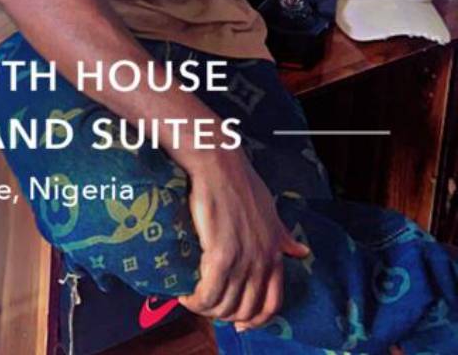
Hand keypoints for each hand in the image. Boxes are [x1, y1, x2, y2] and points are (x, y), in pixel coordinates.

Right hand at [178, 151, 309, 330]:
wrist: (219, 164)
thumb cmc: (240, 182)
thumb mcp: (270, 211)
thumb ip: (282, 235)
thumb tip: (302, 252)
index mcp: (275, 252)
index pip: (272, 303)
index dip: (254, 320)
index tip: (239, 323)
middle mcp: (263, 261)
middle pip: (246, 310)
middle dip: (226, 315)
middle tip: (208, 306)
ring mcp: (243, 260)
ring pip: (226, 306)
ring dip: (207, 310)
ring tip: (192, 300)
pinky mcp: (221, 255)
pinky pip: (209, 293)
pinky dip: (196, 300)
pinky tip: (185, 294)